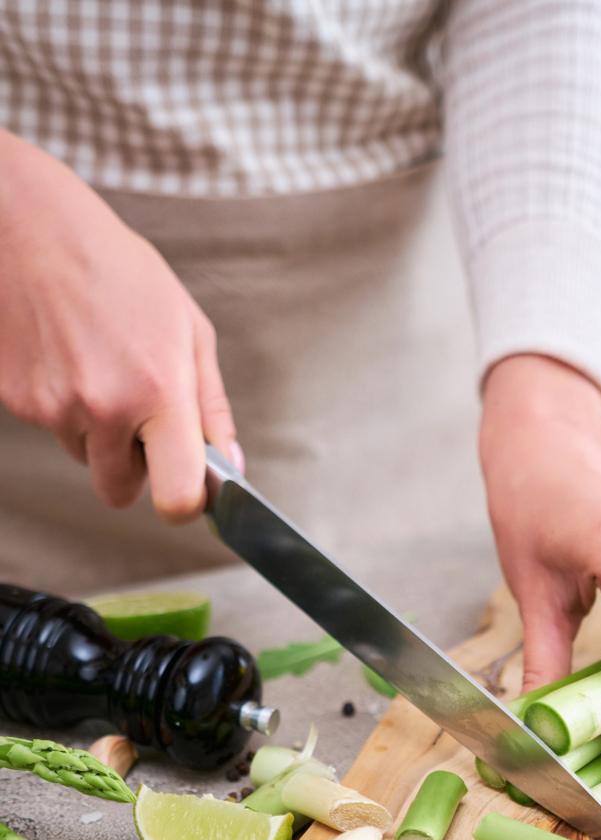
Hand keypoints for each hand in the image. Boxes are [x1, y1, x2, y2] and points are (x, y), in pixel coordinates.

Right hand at [0, 128, 241, 523]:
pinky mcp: (18, 402)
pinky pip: (52, 429)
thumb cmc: (117, 269)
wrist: (27, 226)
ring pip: (85, 458)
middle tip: (139, 418)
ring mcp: (55, 407)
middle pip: (120, 492)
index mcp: (160, 391)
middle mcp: (105, 407)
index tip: (188, 490)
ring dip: (97, 431)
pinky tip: (67, 355)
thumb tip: (230, 467)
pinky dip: (63, 406)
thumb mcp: (188, 328)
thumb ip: (212, 407)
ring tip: (99, 364)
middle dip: (134, 468)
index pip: (176, 498)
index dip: (184, 504)